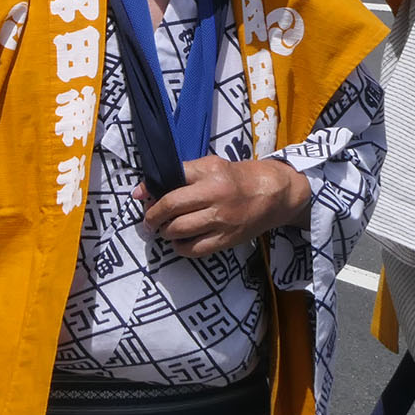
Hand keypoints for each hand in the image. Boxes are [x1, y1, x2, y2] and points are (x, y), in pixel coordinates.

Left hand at [137, 155, 310, 258]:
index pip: (171, 179)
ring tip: (166, 229)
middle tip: (150, 220)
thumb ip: (181, 174)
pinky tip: (180, 241)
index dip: (150, 190)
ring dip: (165, 232)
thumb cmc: (238, 177)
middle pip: (171, 206)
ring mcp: (222, 219)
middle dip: (153, 216)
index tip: (140, 197)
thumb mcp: (212, 165)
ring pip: (179, 230)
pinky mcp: (227, 239)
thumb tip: (144, 191)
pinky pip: (195, 249)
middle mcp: (215, 195)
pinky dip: (180, 247)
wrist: (275, 194)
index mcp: (210, 172)